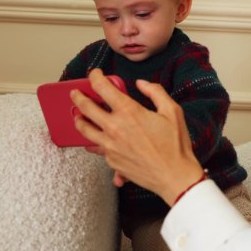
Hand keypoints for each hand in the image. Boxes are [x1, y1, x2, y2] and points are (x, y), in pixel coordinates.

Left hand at [70, 68, 204, 204]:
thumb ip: (155, 92)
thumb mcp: (172, 111)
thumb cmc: (175, 145)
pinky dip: (94, 141)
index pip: (103, 88)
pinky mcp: (111, 160)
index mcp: (129, 112)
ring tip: (77, 116)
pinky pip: (96, 148)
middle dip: (78, 96)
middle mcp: (114, 128)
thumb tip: (142, 84)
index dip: (95, 77)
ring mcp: (110, 146)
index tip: (95, 74)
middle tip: (75, 92)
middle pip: (85, 108)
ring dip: (78, 119)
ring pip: (84, 130)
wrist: (174, 176)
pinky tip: (94, 139)